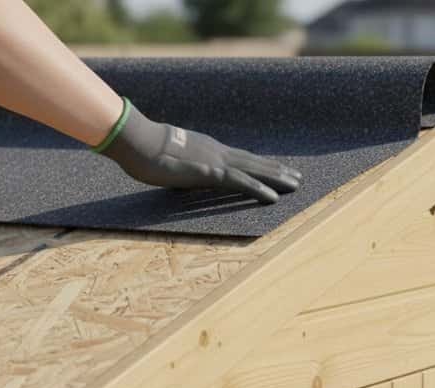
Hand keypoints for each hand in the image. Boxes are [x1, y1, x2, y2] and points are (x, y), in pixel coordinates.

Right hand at [96, 99, 301, 203]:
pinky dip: (259, 189)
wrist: (137, 141)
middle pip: (253, 161)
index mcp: (206, 149)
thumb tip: (178, 171)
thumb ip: (178, 164)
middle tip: (297, 177)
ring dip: (276, 178)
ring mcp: (215, 161)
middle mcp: (216, 152)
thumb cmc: (144, 149)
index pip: (238, 158)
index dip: (258, 164)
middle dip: (276, 170)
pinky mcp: (211, 173)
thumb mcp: (166, 158)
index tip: (274, 169)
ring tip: (295, 185)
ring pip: (253, 170)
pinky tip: (273, 198)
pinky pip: (241, 183)